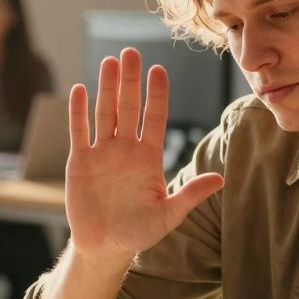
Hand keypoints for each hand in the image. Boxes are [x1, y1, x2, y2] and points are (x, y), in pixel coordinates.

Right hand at [64, 47, 223, 263]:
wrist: (105, 246)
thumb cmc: (139, 231)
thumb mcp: (168, 214)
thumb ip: (190, 195)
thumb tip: (221, 179)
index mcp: (149, 157)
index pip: (154, 117)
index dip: (156, 94)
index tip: (158, 70)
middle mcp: (126, 149)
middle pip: (128, 107)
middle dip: (130, 80)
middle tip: (131, 52)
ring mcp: (102, 153)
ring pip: (104, 112)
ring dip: (106, 87)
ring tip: (109, 62)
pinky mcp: (80, 162)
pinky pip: (79, 131)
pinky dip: (77, 112)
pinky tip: (79, 90)